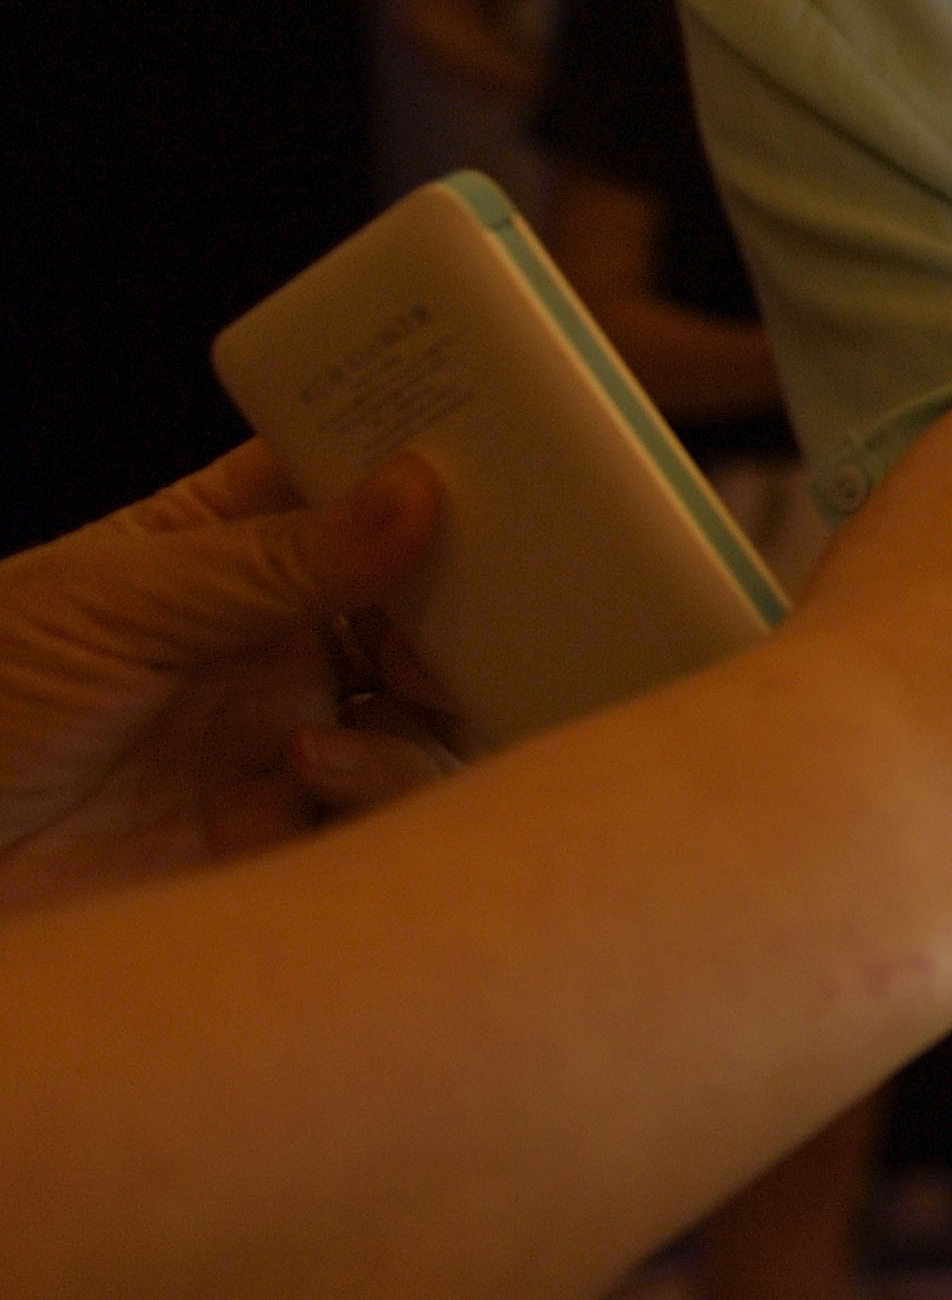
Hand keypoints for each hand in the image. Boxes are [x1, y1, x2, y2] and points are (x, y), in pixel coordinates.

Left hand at [0, 445, 459, 914]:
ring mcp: (287, 740)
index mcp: (225, 555)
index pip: (352, 483)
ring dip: (433, 699)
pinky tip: (313, 771)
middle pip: (425, 602)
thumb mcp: (108, 606)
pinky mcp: (288, 839)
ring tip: (382, 698)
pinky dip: (383, 782)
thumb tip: (418, 490)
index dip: (426, 465)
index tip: (494, 459)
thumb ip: (270, 560)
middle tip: (483, 604)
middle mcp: (274, 643)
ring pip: (434, 707)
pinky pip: (393, 807)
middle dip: (470, 601)